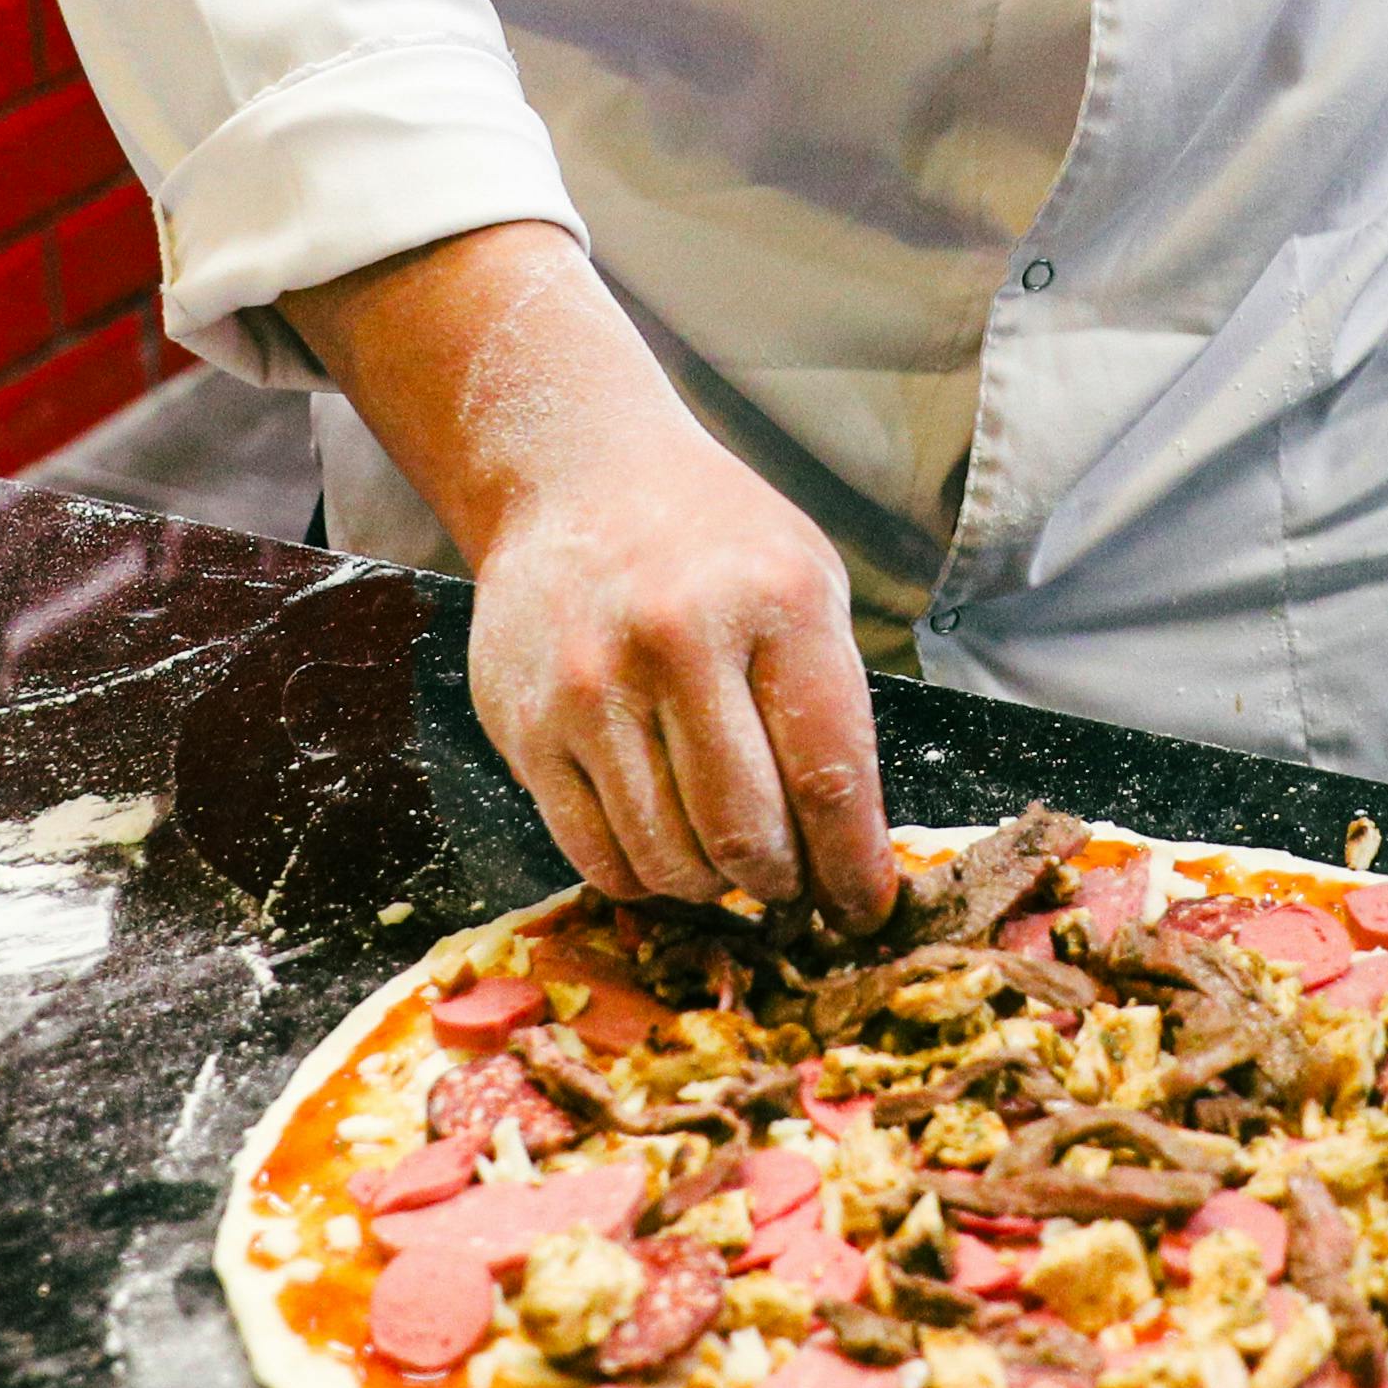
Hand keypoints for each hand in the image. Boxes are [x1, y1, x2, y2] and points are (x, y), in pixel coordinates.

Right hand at [461, 420, 890, 913]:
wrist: (575, 477)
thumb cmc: (713, 541)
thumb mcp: (806, 581)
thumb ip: (833, 704)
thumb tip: (850, 849)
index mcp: (775, 605)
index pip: (830, 778)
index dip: (853, 870)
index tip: (863, 910)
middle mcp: (678, 642)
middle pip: (745, 834)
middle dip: (782, 883)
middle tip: (789, 880)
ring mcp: (590, 687)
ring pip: (668, 860)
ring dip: (711, 885)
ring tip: (725, 856)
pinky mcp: (525, 726)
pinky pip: (594, 856)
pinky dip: (642, 876)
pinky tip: (663, 845)